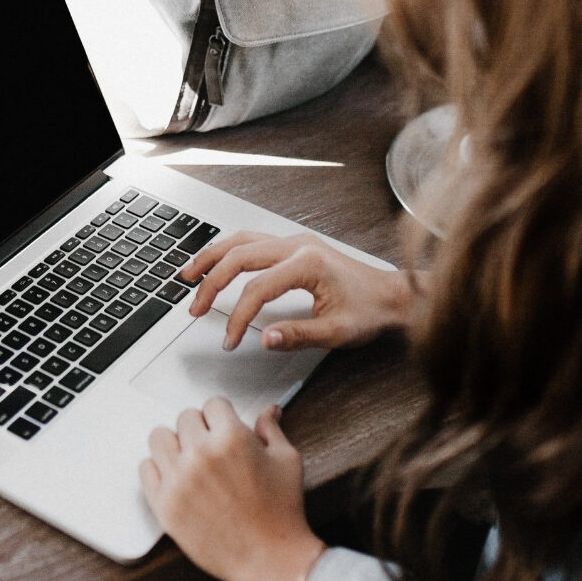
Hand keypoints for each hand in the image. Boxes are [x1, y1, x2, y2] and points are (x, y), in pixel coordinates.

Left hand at [140, 398, 324, 580]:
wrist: (270, 560)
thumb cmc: (282, 513)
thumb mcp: (286, 461)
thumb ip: (271, 430)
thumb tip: (268, 411)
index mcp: (231, 438)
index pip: (213, 404)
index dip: (222, 416)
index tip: (224, 427)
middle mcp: (201, 454)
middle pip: (185, 418)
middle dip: (200, 428)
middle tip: (211, 447)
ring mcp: (178, 479)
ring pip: (159, 437)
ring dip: (175, 444)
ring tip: (189, 459)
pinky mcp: (164, 504)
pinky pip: (146, 469)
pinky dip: (159, 469)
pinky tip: (176, 477)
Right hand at [182, 230, 416, 353]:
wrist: (393, 295)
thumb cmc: (371, 311)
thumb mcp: (337, 332)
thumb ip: (298, 335)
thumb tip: (264, 338)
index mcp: (307, 263)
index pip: (257, 289)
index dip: (238, 317)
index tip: (230, 340)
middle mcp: (297, 245)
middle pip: (239, 256)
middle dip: (211, 283)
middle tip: (195, 308)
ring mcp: (295, 241)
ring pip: (241, 240)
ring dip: (212, 257)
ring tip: (188, 275)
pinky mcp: (294, 245)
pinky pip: (252, 241)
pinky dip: (228, 251)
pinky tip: (215, 262)